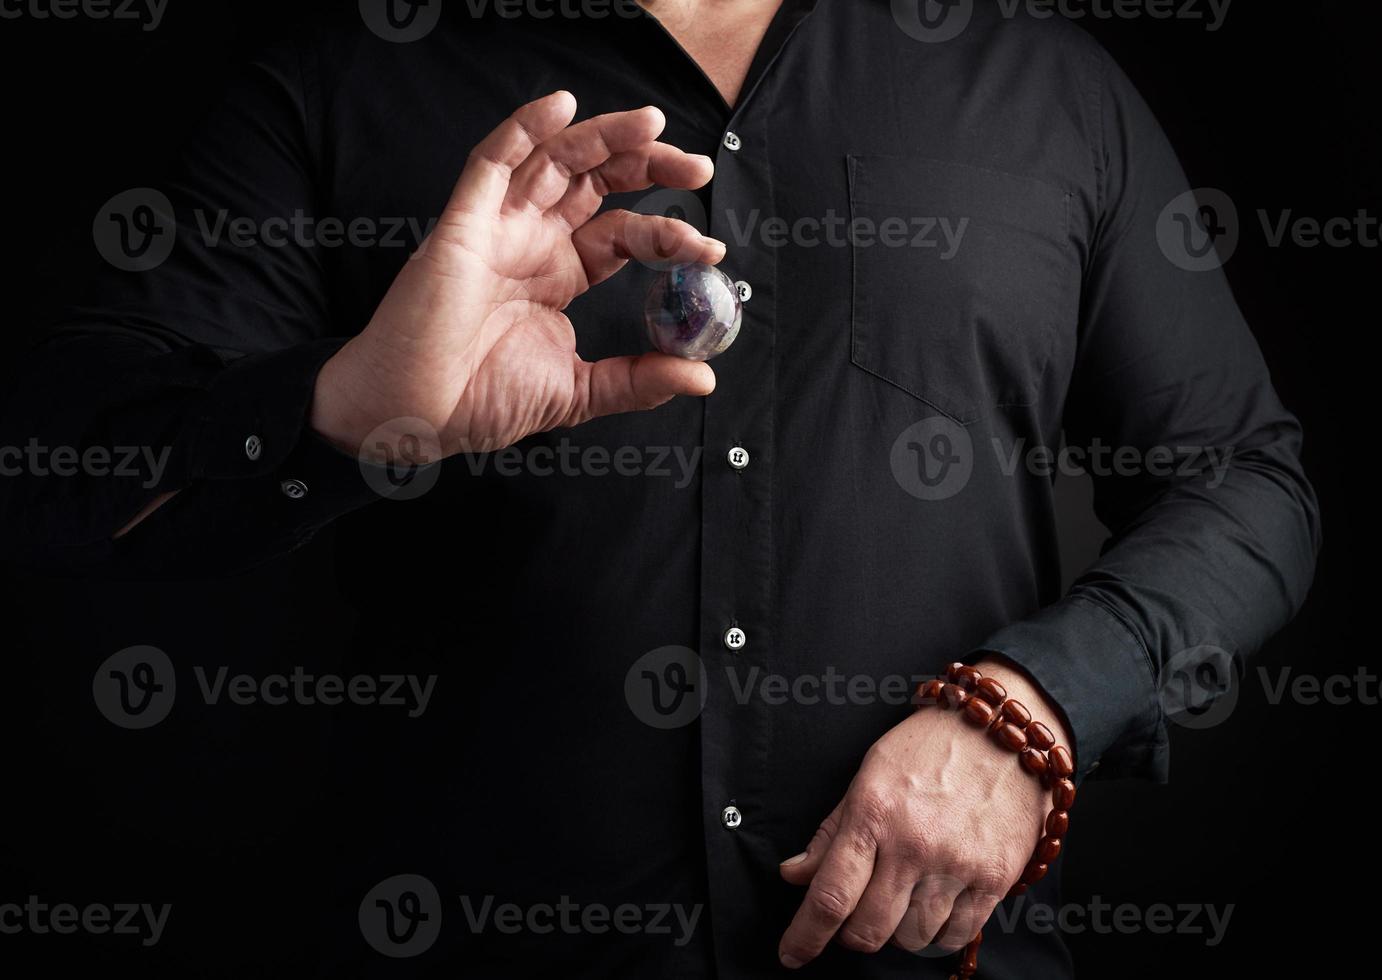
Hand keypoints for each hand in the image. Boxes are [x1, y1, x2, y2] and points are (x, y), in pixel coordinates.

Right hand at [311, 90, 723, 460]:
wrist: (417, 415)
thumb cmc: (480, 402)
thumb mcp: (579, 393)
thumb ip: (638, 381)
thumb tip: (702, 378)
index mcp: (560, 274)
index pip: (624, 233)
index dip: (667, 232)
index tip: (709, 249)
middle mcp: (533, 242)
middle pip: (598, 182)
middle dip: (648, 165)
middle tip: (697, 165)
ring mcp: (498, 228)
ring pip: (555, 161)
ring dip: (604, 136)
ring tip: (653, 124)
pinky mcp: (463, 224)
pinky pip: (491, 162)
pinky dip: (523, 130)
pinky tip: (561, 107)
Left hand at [777, 657, 1071, 967]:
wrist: (1003, 732)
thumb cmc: (928, 748)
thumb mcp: (868, 776)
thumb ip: (831, 832)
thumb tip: (794, 875)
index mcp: (873, 814)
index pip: (831, 895)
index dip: (805, 935)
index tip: (791, 955)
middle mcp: (914, 844)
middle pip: (868, 929)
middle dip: (852, 935)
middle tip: (855, 917)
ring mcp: (957, 864)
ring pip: (911, 939)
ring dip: (896, 932)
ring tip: (901, 899)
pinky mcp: (995, 878)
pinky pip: (956, 936)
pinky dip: (937, 934)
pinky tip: (932, 908)